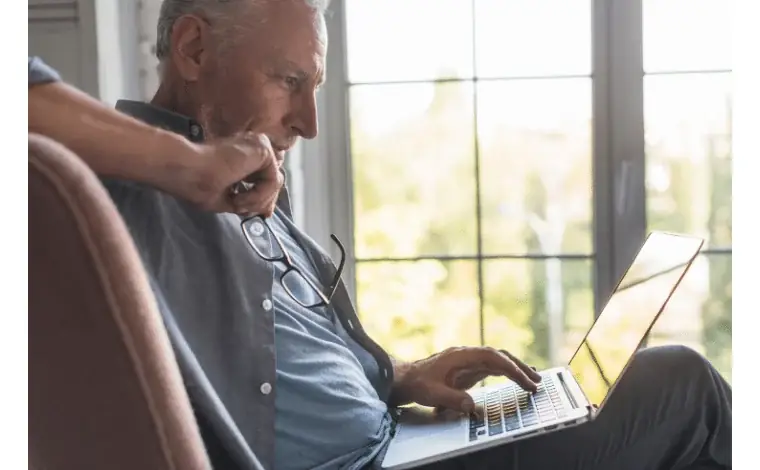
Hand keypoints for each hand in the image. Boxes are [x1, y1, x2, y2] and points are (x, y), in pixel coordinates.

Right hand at [159, 132, 283, 215]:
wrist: (187, 170)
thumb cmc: (198, 184)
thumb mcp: (228, 199)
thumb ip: (249, 202)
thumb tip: (268, 212)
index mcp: (245, 157)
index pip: (266, 178)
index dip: (265, 198)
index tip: (260, 214)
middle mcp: (254, 149)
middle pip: (273, 181)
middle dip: (261, 202)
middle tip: (240, 208)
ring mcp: (260, 146)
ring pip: (275, 183)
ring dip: (256, 201)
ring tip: (237, 202)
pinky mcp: (263, 149)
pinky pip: (273, 180)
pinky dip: (259, 195)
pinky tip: (240, 197)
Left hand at [391, 347, 541, 414]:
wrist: (407, 378)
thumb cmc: (418, 383)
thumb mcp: (432, 393)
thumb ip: (452, 399)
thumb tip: (472, 406)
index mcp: (461, 356)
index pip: (492, 357)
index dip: (509, 367)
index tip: (523, 379)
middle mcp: (468, 355)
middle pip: (499, 356)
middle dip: (519, 367)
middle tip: (536, 382)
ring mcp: (469, 361)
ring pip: (498, 361)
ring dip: (516, 369)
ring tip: (534, 381)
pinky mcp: (469, 369)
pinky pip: (492, 368)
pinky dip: (507, 372)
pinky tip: (517, 378)